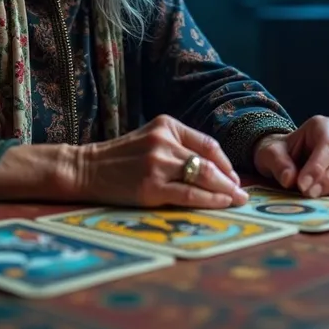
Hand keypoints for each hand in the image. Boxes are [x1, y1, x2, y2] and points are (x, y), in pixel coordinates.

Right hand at [76, 115, 247, 208]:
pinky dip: (209, 200)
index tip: (234, 178)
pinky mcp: (150, 186)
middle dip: (230, 180)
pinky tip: (220, 204)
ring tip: (237, 201)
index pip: (207, 143)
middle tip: (243, 194)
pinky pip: (189, 194)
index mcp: (166, 125)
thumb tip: (215, 170)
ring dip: (224, 191)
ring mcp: (157, 163)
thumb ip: (178, 147)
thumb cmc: (120, 158)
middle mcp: (163, 140)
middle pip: (209, 161)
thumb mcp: (150, 140)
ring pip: (203, 176)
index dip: (225, 163)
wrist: (85, 168)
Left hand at [252, 115, 328, 197]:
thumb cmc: (277, 153)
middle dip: (326, 178)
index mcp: (320, 126)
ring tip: (319, 196)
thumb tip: (289, 179)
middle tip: (307, 193)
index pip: (327, 143)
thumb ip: (278, 163)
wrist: (279, 162)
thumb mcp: (269, 153)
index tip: (302, 183)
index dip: (318, 165)